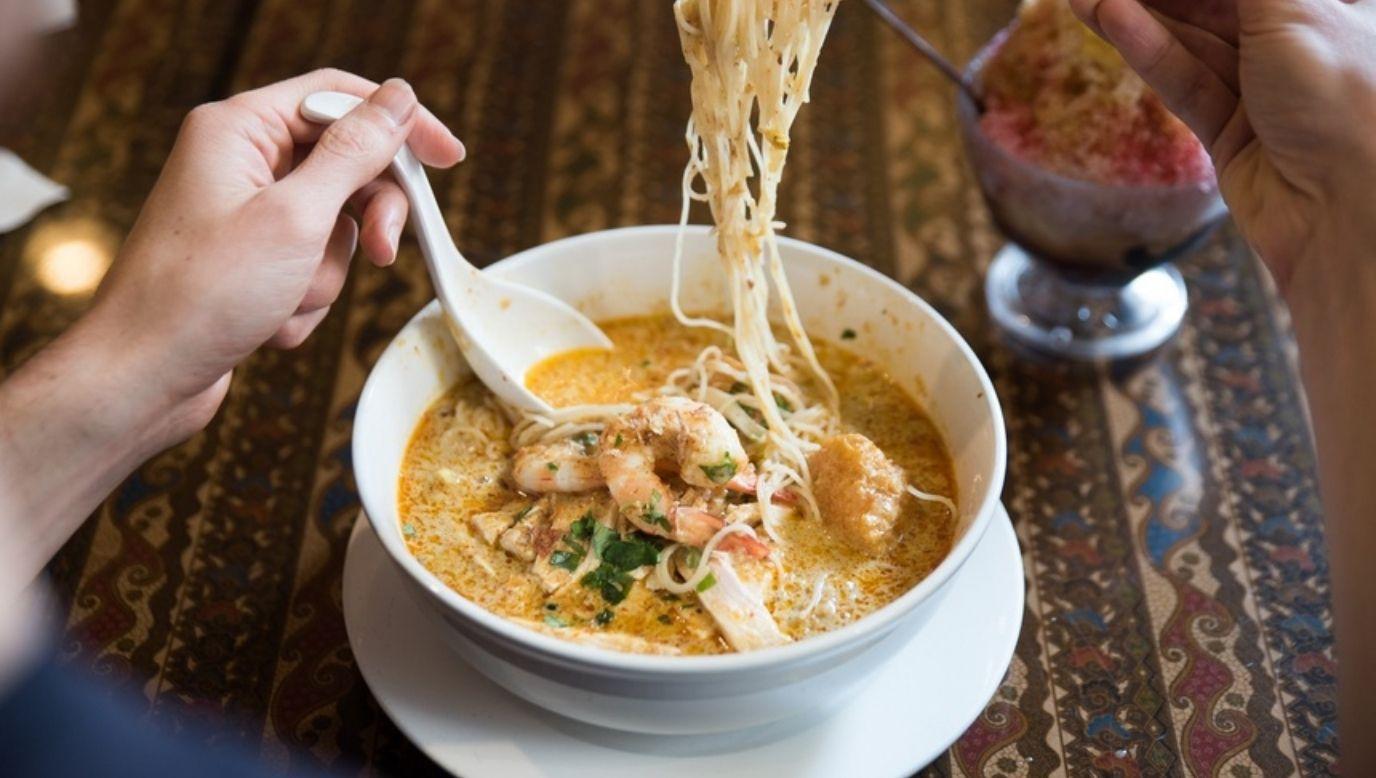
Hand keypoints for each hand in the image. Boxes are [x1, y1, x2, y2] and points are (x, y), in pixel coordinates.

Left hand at [87, 69, 464, 434]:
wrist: (143, 378)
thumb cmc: (200, 296)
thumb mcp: (297, 217)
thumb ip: (354, 152)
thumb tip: (398, 98)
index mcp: (239, 129)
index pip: (338, 96)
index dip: (399, 123)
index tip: (447, 157)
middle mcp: (239, 162)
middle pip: (346, 165)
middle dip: (365, 219)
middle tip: (385, 252)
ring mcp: (245, 214)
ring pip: (335, 227)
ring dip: (325, 273)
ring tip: (286, 300)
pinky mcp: (250, 261)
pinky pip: (312, 266)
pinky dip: (304, 299)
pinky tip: (269, 322)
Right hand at [1069, 0, 1375, 292]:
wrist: (1349, 209)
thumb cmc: (1349, 101)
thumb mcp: (1295, 9)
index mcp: (1337, 5)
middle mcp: (1301, 45)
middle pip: (1215, 5)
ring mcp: (1265, 92)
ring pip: (1192, 43)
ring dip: (1137, 18)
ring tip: (1084, 0)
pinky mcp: (1232, 134)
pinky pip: (1185, 84)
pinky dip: (1149, 53)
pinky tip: (1114, 22)